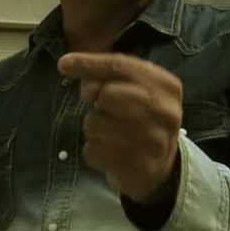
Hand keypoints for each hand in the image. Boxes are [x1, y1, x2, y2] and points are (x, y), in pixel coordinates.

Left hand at [57, 52, 182, 204]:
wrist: (161, 167)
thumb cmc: (138, 118)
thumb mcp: (132, 89)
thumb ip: (104, 74)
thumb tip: (67, 65)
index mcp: (166, 86)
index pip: (122, 66)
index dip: (89, 63)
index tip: (63, 63)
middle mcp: (166, 113)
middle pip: (108, 94)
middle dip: (96, 99)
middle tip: (101, 106)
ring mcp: (154, 142)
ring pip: (95, 124)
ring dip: (93, 128)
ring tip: (110, 133)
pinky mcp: (138, 167)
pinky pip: (93, 151)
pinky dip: (93, 151)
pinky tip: (110, 152)